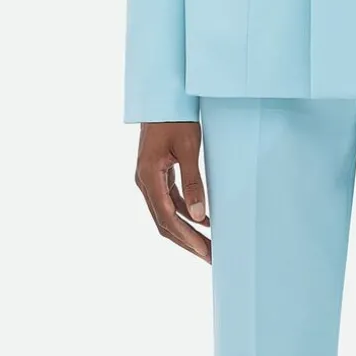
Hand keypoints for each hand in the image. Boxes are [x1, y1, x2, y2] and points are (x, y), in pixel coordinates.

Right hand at [134, 121, 210, 262]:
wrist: (161, 97)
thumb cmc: (175, 118)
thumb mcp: (188, 148)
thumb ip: (193, 181)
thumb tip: (200, 215)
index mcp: (148, 177)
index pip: (168, 218)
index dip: (187, 238)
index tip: (205, 252)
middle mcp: (145, 182)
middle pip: (165, 223)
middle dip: (188, 242)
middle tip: (210, 257)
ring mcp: (149, 179)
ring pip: (167, 215)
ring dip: (188, 231)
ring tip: (210, 245)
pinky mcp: (157, 175)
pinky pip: (171, 202)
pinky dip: (187, 214)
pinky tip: (205, 221)